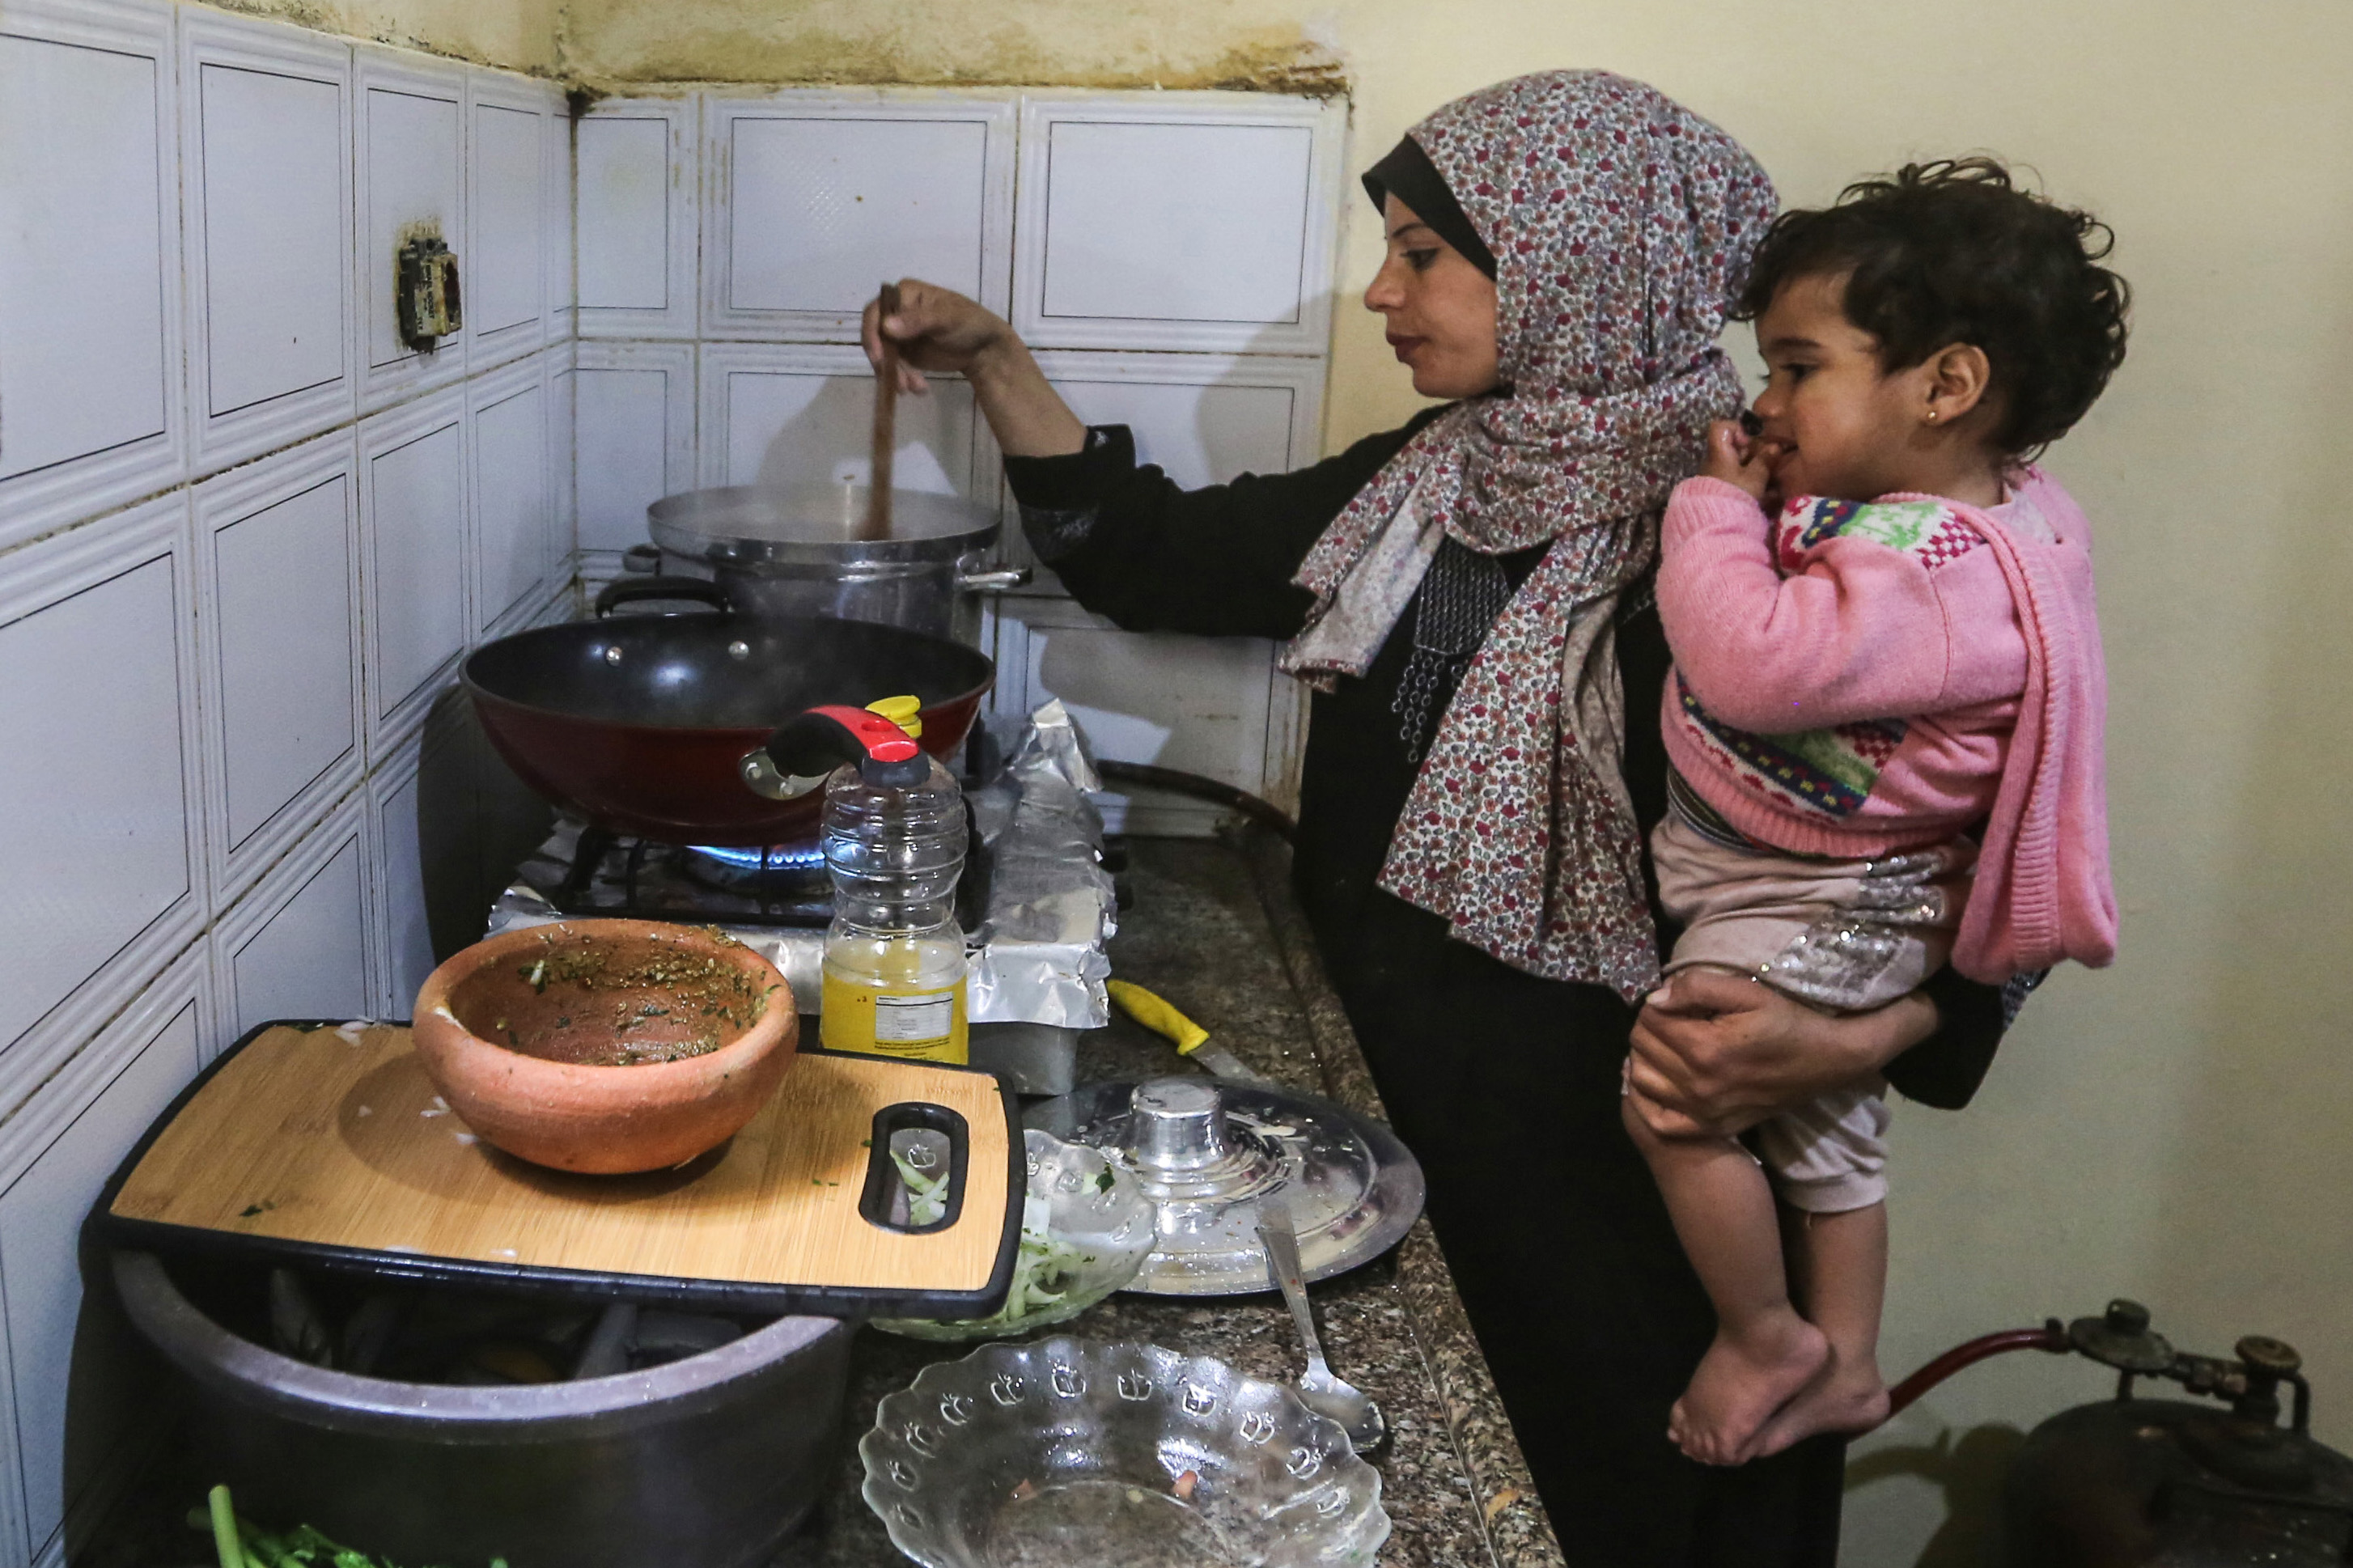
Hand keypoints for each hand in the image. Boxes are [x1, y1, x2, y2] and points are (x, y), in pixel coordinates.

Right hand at [860, 279, 1013, 393]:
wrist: (985, 349)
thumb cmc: (969, 324)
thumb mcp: (946, 319)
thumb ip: (917, 321)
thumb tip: (886, 326)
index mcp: (905, 293)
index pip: (875, 311)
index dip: (872, 334)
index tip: (879, 358)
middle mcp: (896, 312)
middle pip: (876, 337)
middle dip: (885, 362)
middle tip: (899, 382)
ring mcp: (899, 334)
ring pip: (884, 357)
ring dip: (896, 375)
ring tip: (915, 387)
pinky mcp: (904, 354)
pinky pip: (894, 368)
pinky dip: (904, 380)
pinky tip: (920, 388)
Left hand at [1623, 968, 1935, 1138]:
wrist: (1827, 1062)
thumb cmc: (1788, 1021)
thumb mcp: (1747, 992)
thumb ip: (1697, 988)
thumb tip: (1655, 999)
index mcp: (1705, 1048)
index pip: (1649, 1019)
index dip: (1656, 1004)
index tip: (1676, 1001)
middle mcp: (1698, 1086)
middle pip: (1641, 1048)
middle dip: (1649, 1027)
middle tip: (1672, 1019)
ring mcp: (1703, 1112)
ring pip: (1641, 1081)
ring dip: (1644, 1058)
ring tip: (1665, 1045)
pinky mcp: (1712, 1128)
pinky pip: (1658, 1121)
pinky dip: (1647, 1100)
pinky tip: (1659, 1081)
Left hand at [1700, 418, 1775, 502]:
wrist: (1716, 526)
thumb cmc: (1736, 495)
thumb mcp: (1755, 477)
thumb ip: (1765, 460)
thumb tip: (1775, 446)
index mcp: (1719, 454)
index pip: (1720, 428)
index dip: (1737, 429)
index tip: (1750, 442)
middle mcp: (1715, 464)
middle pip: (1734, 450)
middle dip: (1754, 456)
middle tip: (1769, 464)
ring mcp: (1717, 480)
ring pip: (1739, 469)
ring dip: (1756, 474)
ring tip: (1772, 485)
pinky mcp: (1721, 495)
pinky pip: (1737, 485)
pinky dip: (1751, 488)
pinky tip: (1768, 498)